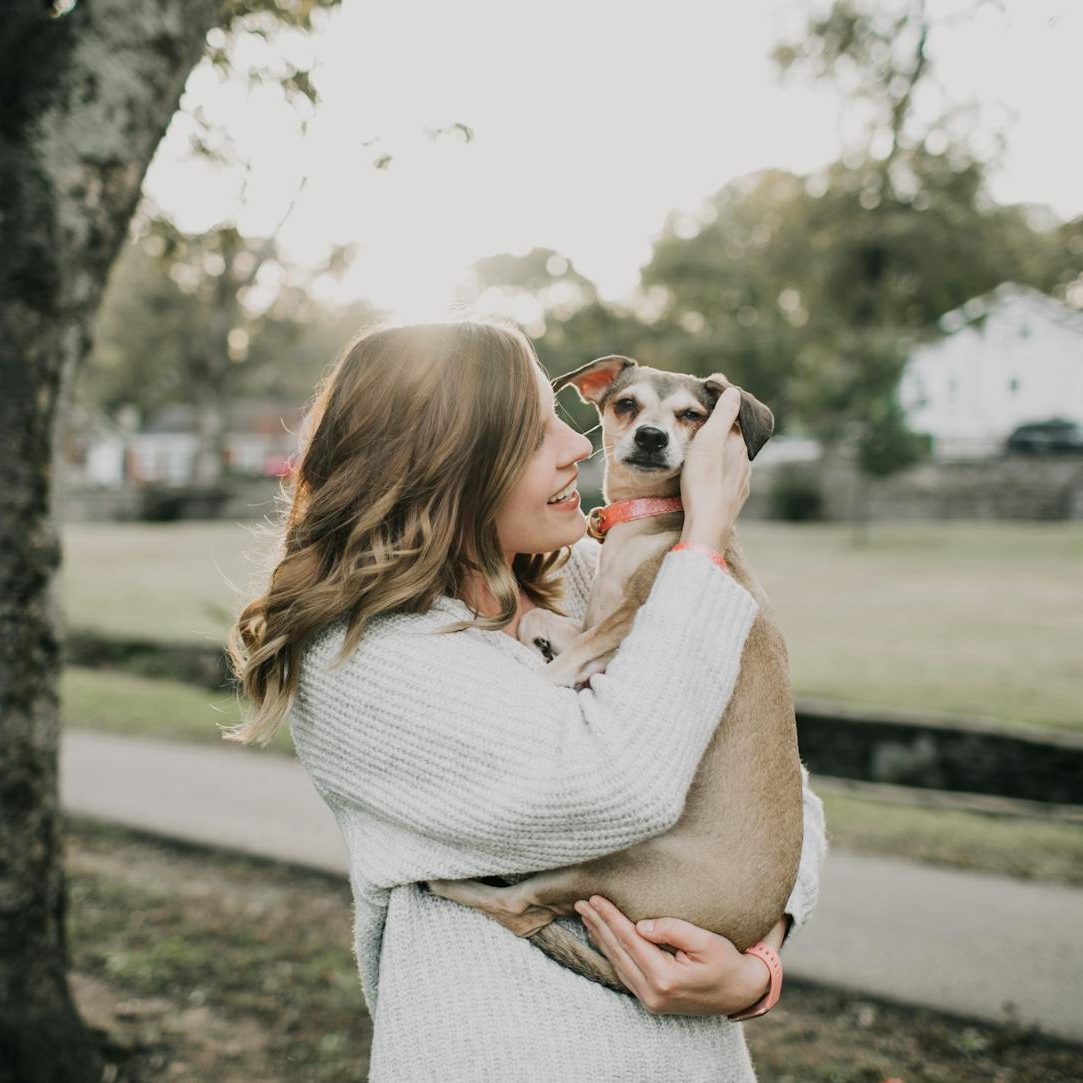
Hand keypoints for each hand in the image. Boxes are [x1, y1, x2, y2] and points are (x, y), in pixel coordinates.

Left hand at [573, 895, 772, 1016]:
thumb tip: (641, 925)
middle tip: (580, 903)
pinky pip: (624, 972)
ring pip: (617, 963)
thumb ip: (673, 930)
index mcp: (665, 978)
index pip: (629, 940)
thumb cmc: (727, 963)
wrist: (741, 993)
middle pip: (618, 952)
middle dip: (598, 925)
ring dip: (601, 938)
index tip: (595, 898)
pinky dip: (611, 952)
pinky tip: (603, 938)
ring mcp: (650, 1000)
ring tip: (586, 916)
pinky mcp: (651, 1000)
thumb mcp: (706, 941)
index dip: (610, 917)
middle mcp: (652, 994)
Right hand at [679, 386, 750, 551]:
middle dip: (723, 432)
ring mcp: (742, 481)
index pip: (735, 419)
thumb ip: (723, 414)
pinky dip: (722, 472)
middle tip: (705, 426)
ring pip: (733, 461)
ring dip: (723, 454)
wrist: (707, 523)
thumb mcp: (709, 440)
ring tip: (706, 451)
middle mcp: (745, 461)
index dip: (724, 410)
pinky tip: (713, 476)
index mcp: (739, 444)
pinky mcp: (734, 498)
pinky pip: (730, 479)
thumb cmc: (703, 480)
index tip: (710, 402)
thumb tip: (734, 391)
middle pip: (735, 440)